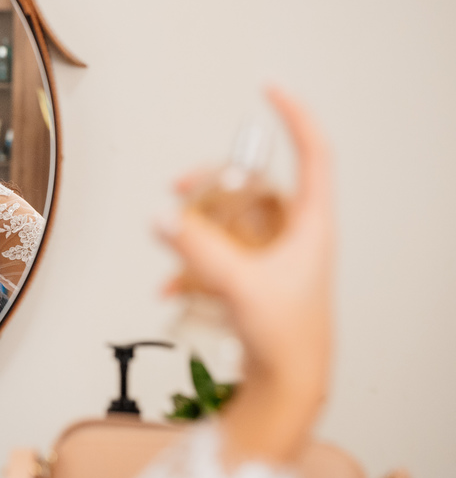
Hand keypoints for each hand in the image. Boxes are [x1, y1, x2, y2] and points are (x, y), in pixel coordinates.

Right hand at [157, 87, 333, 463]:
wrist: (288, 387)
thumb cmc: (287, 339)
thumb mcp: (239, 285)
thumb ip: (196, 249)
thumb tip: (163, 216)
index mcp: (312, 224)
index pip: (314, 153)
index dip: (295, 117)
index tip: (271, 90)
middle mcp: (296, 234)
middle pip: (255, 184)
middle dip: (213, 181)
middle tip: (182, 185)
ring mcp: (276, 255)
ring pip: (234, 217)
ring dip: (199, 224)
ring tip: (173, 237)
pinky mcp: (256, 276)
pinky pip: (220, 251)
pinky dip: (194, 261)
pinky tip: (174, 285)